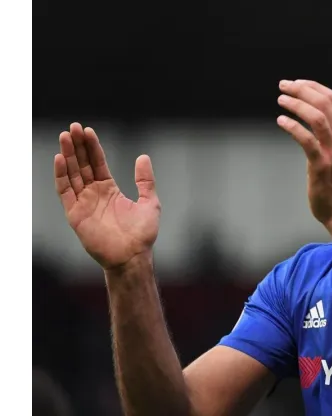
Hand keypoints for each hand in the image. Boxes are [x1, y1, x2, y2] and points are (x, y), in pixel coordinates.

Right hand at [54, 123, 160, 270]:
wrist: (133, 255)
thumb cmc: (142, 233)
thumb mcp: (150, 201)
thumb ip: (145, 180)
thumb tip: (143, 156)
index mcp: (109, 190)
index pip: (97, 163)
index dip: (92, 147)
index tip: (87, 130)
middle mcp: (94, 194)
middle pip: (82, 165)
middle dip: (77, 146)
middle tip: (73, 127)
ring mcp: (83, 203)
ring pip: (72, 174)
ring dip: (68, 155)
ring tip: (65, 136)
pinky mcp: (75, 214)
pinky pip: (65, 191)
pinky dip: (61, 175)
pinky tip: (60, 159)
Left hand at [276, 79, 331, 224]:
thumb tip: (330, 114)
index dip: (313, 87)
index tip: (296, 83)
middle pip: (324, 103)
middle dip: (302, 89)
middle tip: (283, 86)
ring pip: (317, 116)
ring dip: (297, 104)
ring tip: (281, 100)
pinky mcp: (322, 165)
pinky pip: (307, 139)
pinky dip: (292, 126)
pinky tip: (281, 121)